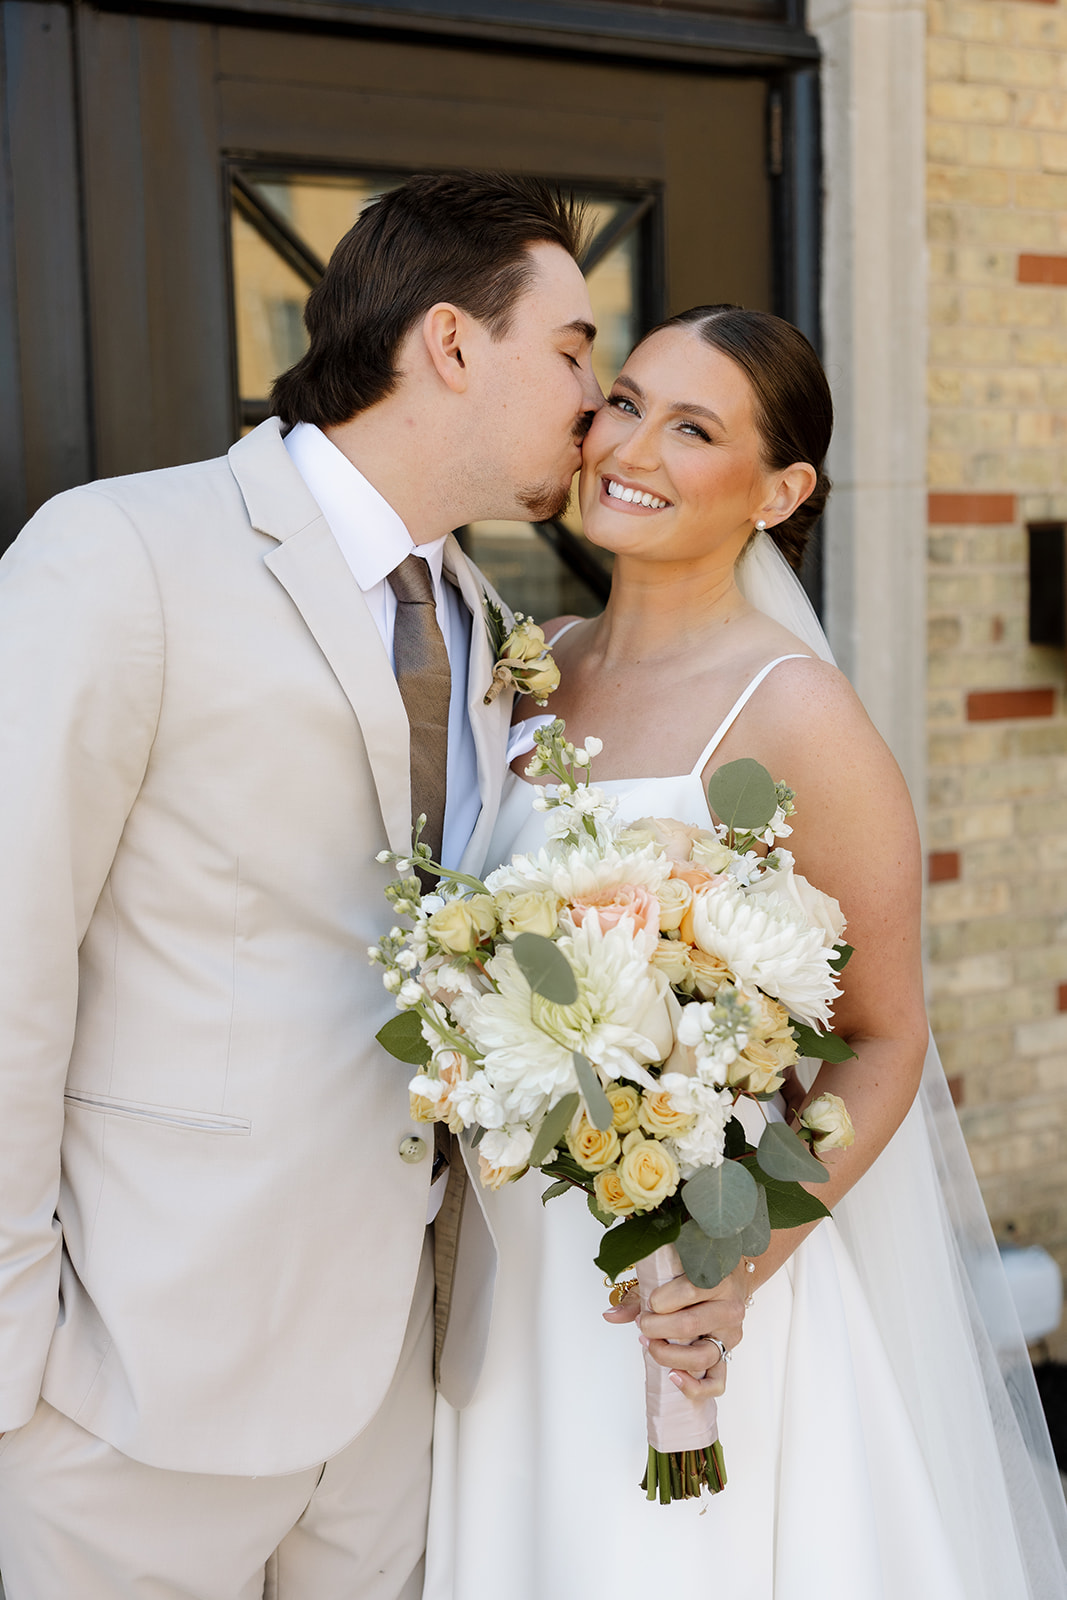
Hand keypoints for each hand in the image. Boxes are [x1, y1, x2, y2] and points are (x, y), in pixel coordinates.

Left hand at [603, 1263, 746, 1399]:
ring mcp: (730, 1336)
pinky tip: (673, 1377)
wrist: (731, 1279)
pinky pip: (716, 1383)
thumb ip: (638, 1296)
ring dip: (668, 1355)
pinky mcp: (727, 1356)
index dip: (659, 1300)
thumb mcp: (667, 1276)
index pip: (688, 1291)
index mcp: (718, 1281)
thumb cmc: (695, 1276)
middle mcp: (729, 1309)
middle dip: (657, 1327)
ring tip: (650, 1344)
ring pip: (701, 1356)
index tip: (647, 1302)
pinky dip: (693, 1386)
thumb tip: (609, 1315)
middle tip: (643, 1324)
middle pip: (690, 1325)